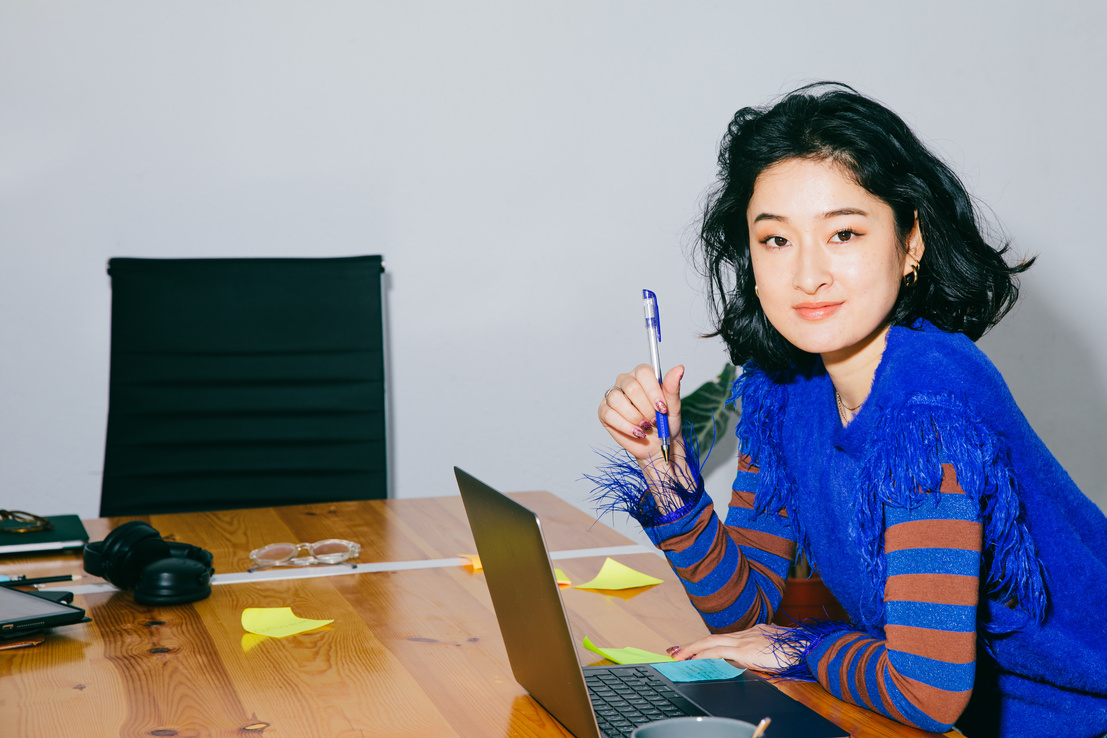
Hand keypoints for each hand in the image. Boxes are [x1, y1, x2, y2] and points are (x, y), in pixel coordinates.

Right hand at [598, 364, 683, 461]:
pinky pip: (609, 414)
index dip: (653, 391)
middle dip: (645, 408)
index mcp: (643, 375)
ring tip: (645, 426)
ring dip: (634, 417)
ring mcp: (613, 395)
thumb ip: (673, 388)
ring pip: (617, 399)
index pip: (643, 372)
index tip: (662, 408)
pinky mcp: (604, 411)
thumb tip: (679, 368)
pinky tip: (637, 432)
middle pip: (631, 386)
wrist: (658, 446)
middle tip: (654, 421)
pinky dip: (626, 426)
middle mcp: (626, 381)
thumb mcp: (673, 407)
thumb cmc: (665, 423)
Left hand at [665, 624, 798, 671]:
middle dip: (693, 644)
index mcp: (755, 633)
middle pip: (713, 637)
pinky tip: (693, 658)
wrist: (808, 647)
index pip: (725, 638)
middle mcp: (747, 633)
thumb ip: (763, 652)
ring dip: (692, 648)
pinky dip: (703, 654)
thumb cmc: (799, 651)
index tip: (696, 648)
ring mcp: (745, 639)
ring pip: (711, 641)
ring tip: (677, 654)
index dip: (708, 643)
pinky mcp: (745, 649)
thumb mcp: (777, 650)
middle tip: (675, 650)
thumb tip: (754, 659)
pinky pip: (718, 651)